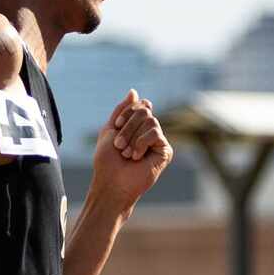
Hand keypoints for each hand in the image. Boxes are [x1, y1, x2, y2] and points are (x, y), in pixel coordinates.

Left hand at [89, 91, 171, 206]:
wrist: (112, 182)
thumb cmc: (108, 160)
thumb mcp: (110, 129)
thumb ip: (121, 110)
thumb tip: (134, 91)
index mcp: (137, 126)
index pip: (141, 105)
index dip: (129, 111)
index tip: (117, 125)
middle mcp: (150, 132)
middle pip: (145, 110)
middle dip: (128, 126)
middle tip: (119, 145)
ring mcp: (158, 141)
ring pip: (151, 120)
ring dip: (133, 136)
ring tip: (126, 153)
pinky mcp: (165, 151)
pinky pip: (155, 133)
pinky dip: (141, 143)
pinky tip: (136, 157)